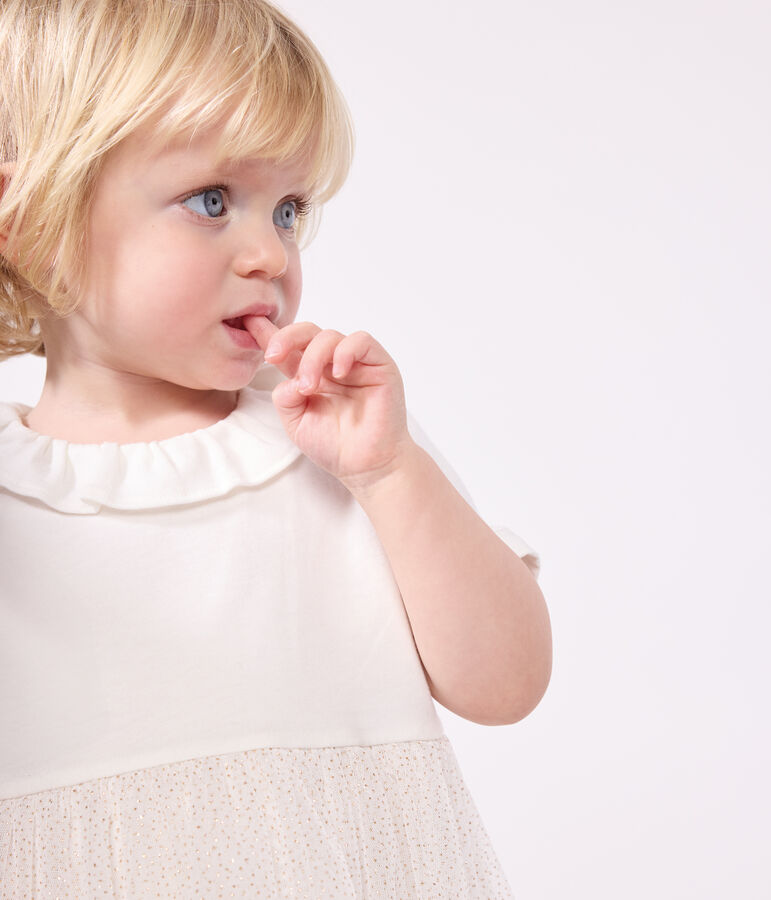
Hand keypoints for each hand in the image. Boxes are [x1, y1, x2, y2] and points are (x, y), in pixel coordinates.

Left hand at [243, 315, 417, 492]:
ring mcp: (356, 363)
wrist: (366, 467)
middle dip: (285, 337)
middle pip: (307, 332)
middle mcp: (331, 365)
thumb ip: (285, 397)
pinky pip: (361, 341)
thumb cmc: (335, 447)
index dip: (268, 334)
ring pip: (329, 336)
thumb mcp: (296, 423)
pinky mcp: (379, 365)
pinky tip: (336, 374)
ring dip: (312, 358)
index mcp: (310, 375)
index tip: (247, 323)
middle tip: (272, 356)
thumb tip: (290, 378)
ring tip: (309, 387)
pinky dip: (345, 352)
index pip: (289, 348)